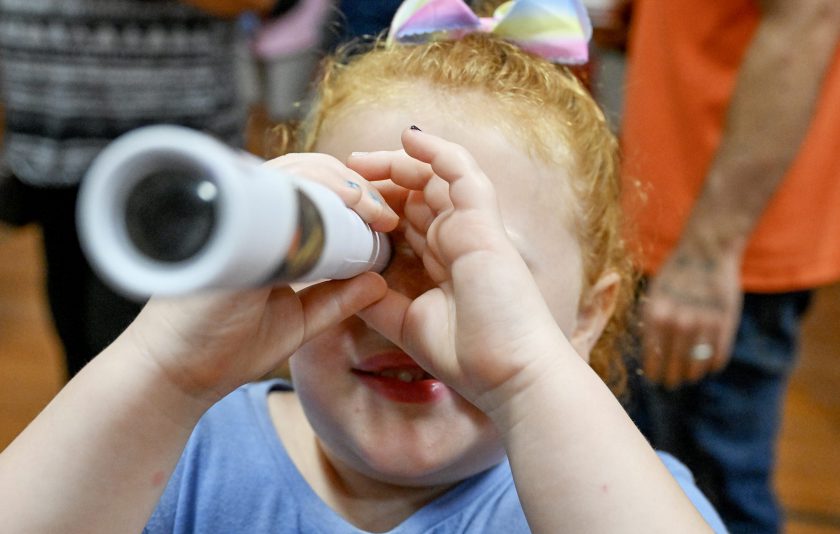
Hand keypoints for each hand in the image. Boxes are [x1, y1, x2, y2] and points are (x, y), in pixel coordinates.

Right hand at [122, 153, 398, 403]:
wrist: (175, 376)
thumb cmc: (226, 348)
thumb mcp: (297, 321)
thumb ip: (335, 300)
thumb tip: (378, 280)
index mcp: (257, 231)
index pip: (307, 189)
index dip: (349, 194)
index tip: (384, 218)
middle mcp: (238, 216)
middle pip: (299, 170)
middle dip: (349, 183)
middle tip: (383, 210)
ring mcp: (225, 220)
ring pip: (284, 174)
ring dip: (333, 183)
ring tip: (368, 207)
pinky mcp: (220, 235)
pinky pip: (262, 199)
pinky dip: (304, 197)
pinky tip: (337, 210)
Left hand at [347, 128, 569, 410]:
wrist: (508, 372)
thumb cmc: (468, 355)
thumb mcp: (407, 324)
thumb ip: (379, 301)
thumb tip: (347, 281)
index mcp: (443, 261)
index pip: (408, 220)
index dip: (379, 206)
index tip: (345, 203)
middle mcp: (457, 239)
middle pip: (417, 194)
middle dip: (380, 180)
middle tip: (345, 174)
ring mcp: (472, 227)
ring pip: (436, 176)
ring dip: (398, 162)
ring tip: (360, 160)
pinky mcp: (484, 220)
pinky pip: (462, 172)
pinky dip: (437, 151)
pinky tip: (408, 138)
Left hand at [641, 244, 742, 387]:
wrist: (706, 251)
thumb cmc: (676, 273)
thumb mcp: (655, 294)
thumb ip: (652, 321)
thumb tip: (651, 351)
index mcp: (655, 315)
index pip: (653, 356)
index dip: (655, 371)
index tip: (656, 379)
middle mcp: (678, 321)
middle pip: (675, 364)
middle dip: (673, 377)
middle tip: (672, 383)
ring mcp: (703, 323)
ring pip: (697, 364)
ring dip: (693, 373)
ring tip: (690, 376)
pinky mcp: (725, 322)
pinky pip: (718, 355)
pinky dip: (713, 364)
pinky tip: (709, 365)